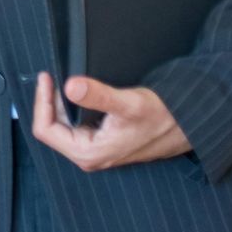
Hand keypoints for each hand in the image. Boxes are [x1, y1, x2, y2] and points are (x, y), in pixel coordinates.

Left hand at [31, 71, 192, 170]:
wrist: (190, 126)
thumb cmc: (163, 117)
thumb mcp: (130, 103)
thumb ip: (99, 96)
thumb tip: (70, 86)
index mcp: (88, 153)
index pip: (45, 129)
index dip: (42, 102)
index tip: (46, 76)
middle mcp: (88, 155)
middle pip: (52, 126)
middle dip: (49, 101)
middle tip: (53, 75)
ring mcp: (95, 149)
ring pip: (64, 125)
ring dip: (60, 103)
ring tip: (61, 80)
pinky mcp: (102, 141)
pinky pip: (76, 123)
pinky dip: (72, 106)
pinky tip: (77, 92)